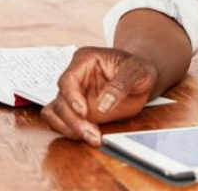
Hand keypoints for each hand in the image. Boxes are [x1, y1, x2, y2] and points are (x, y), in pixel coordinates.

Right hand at [41, 46, 157, 146]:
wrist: (142, 78)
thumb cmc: (138, 68)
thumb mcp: (136, 71)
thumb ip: (121, 85)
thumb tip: (103, 104)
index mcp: (85, 60)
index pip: (68, 79)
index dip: (72, 97)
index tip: (83, 112)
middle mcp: (75, 77)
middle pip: (60, 100)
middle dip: (73, 120)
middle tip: (91, 133)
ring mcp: (74, 95)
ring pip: (55, 113)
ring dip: (68, 128)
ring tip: (91, 137)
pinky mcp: (76, 111)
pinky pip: (61, 122)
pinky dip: (69, 132)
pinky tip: (88, 135)